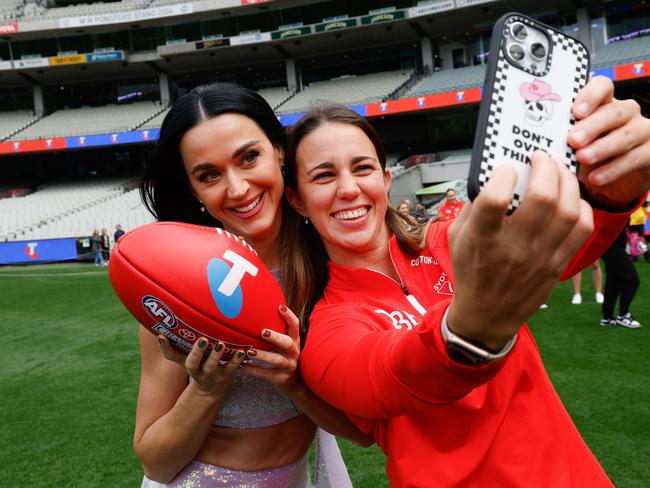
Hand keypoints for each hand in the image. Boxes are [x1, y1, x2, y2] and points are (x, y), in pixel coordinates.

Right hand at [157, 335, 244, 396]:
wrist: (210, 391)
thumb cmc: (198, 367)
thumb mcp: (185, 359)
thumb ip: (177, 345)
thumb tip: (163, 328)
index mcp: (186, 363)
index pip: (171, 356)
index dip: (165, 347)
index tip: (162, 336)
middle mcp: (197, 370)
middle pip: (192, 363)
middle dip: (196, 352)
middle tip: (202, 340)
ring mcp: (211, 374)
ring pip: (211, 366)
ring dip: (216, 355)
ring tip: (220, 344)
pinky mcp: (226, 376)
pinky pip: (231, 368)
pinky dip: (237, 360)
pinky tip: (242, 351)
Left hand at [242, 304, 302, 396]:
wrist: (297, 386)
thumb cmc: (287, 360)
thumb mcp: (287, 347)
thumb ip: (278, 334)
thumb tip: (261, 314)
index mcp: (295, 342)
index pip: (295, 326)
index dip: (289, 316)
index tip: (280, 307)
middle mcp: (294, 353)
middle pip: (288, 343)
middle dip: (276, 337)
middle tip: (263, 332)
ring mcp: (289, 366)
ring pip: (277, 360)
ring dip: (263, 355)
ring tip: (250, 352)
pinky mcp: (282, 379)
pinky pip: (267, 374)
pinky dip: (255, 370)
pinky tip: (244, 367)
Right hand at [446, 151, 593, 350]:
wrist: (486, 314)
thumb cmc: (470, 270)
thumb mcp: (457, 237)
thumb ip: (473, 206)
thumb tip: (495, 177)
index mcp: (483, 238)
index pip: (495, 198)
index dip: (503, 174)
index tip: (505, 168)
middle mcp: (514, 247)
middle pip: (542, 197)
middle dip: (545, 167)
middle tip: (540, 158)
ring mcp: (540, 257)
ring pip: (569, 210)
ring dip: (567, 182)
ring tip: (558, 172)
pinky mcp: (558, 264)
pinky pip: (582, 229)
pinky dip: (581, 207)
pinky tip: (570, 199)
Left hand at [568, 76, 649, 206]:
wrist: (608, 181)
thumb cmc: (585, 155)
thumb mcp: (570, 144)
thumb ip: (559, 135)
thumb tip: (534, 137)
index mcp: (604, 104)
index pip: (603, 86)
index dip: (590, 96)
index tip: (575, 112)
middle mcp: (625, 113)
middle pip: (614, 111)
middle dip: (592, 126)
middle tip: (573, 139)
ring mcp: (642, 131)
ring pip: (626, 135)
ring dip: (602, 147)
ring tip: (582, 158)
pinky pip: (636, 158)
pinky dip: (614, 169)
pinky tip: (595, 178)